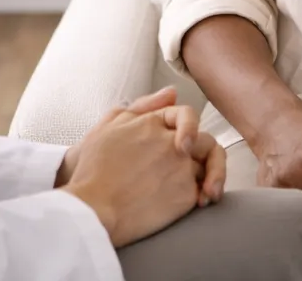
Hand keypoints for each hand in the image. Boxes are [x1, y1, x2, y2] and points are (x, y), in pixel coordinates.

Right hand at [64, 90, 225, 247]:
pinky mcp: (186, 196)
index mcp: (153, 123)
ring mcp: (181, 168)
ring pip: (206, 169)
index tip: (183, 146)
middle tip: (202, 175)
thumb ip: (143, 106)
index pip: (186, 115)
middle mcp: (171, 142)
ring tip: (202, 195)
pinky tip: (188, 207)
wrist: (93, 208)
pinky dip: (199, 199)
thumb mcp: (109, 126)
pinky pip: (202, 194)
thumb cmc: (94, 169)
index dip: (189, 129)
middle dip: (208, 158)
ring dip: (207, 180)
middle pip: (206, 143)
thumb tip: (171, 92)